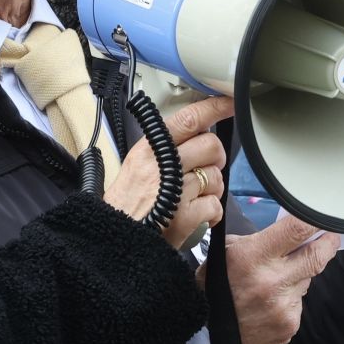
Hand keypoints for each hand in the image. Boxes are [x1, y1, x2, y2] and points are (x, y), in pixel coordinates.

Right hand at [105, 95, 229, 249]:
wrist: (114, 241)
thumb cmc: (126, 206)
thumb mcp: (137, 166)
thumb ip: (164, 149)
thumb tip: (195, 133)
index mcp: (149, 149)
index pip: (188, 119)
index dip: (214, 108)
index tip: (229, 102)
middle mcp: (162, 166)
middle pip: (211, 145)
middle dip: (215, 158)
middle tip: (203, 169)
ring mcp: (176, 191)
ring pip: (216, 176)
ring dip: (211, 189)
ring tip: (192, 198)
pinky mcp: (185, 216)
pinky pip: (216, 205)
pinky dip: (211, 214)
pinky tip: (196, 217)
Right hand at [215, 213, 340, 343]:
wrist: (207, 337)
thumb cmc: (214, 288)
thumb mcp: (226, 253)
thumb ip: (258, 240)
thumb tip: (288, 234)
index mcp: (253, 256)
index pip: (296, 230)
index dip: (315, 222)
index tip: (323, 220)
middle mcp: (272, 281)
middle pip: (317, 256)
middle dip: (328, 244)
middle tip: (329, 238)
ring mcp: (284, 306)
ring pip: (306, 280)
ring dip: (298, 276)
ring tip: (275, 282)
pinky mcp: (290, 325)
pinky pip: (298, 303)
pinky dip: (289, 300)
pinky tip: (270, 305)